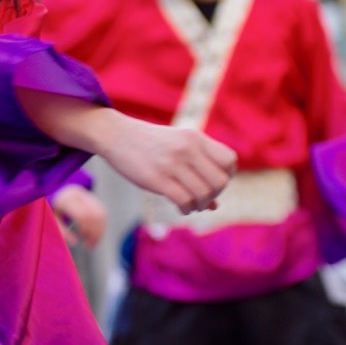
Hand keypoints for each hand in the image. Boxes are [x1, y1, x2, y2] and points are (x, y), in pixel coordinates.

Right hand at [15, 90, 234, 214]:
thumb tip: (215, 206)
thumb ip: (198, 169)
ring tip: (190, 204)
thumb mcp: (177, 146)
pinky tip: (180, 207)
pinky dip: (187, 209)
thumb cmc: (148, 144)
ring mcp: (173, 164)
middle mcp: (188, 149)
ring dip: (200, 205)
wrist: (116, 135)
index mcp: (195, 138)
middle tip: (201, 197)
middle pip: (220, 182)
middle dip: (214, 195)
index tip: (211, 181)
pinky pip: (185, 201)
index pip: (230, 161)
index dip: (226, 176)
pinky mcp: (157, 179)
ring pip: (204, 195)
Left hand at [52, 184, 107, 248]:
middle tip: (90, 246)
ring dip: (100, 230)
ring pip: (101, 214)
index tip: (85, 243)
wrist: (55, 195)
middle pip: (93, 215)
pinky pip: (102, 213)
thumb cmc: (52, 210)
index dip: (86, 230)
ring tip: (93, 243)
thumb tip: (75, 242)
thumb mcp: (52, 220)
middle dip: (94, 232)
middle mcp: (78, 195)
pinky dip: (102, 226)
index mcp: (66, 199)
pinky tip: (96, 235)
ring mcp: (87, 196)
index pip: (82, 215)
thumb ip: (62, 231)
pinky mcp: (93, 199)